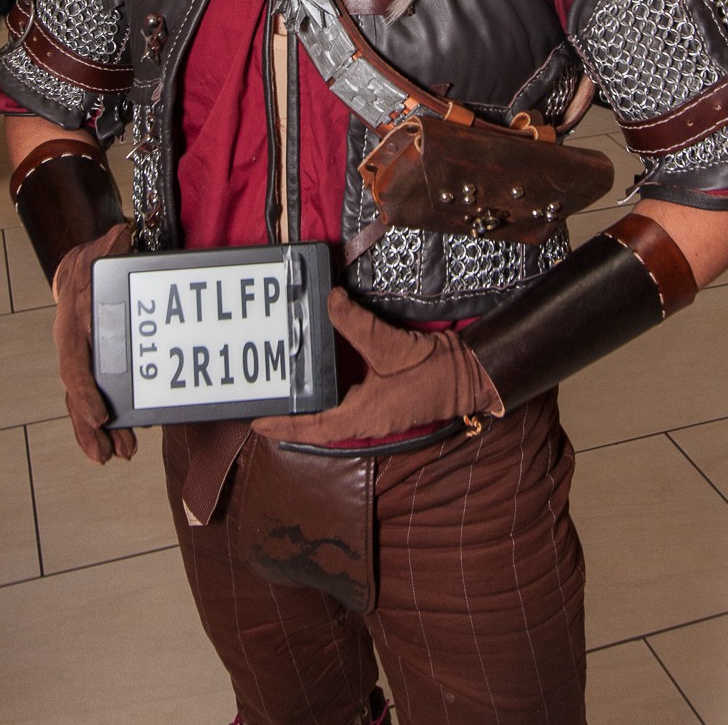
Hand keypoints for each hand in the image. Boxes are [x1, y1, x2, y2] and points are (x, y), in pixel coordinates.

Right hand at [52, 223, 137, 463]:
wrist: (81, 262)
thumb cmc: (95, 257)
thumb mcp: (104, 246)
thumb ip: (111, 243)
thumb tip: (120, 233)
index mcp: (74, 321)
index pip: (75, 363)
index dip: (86, 391)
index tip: (101, 417)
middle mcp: (73, 345)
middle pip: (76, 393)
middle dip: (89, 428)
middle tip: (110, 455)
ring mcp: (81, 357)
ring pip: (82, 402)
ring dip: (95, 433)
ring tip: (117, 456)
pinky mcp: (93, 364)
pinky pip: (93, 397)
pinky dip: (102, 423)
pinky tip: (118, 442)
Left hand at [252, 287, 502, 444]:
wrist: (471, 374)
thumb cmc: (435, 371)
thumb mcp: (392, 346)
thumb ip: (357, 324)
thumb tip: (329, 300)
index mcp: (364, 416)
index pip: (313, 427)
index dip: (284, 425)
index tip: (256, 422)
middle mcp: (366, 419)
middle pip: (318, 423)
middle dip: (291, 416)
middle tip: (263, 399)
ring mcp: (376, 413)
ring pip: (332, 413)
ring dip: (309, 405)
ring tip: (284, 388)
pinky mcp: (384, 402)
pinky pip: (348, 402)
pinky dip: (329, 392)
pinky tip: (320, 375)